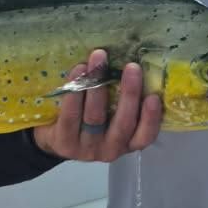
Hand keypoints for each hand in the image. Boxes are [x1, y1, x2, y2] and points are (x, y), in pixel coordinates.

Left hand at [33, 49, 162, 162]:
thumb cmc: (91, 120)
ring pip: (95, 116)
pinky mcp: (65, 142)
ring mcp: (86, 148)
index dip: (151, 119)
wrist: (54, 140)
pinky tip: (79, 69)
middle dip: (129, 94)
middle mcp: (110, 149)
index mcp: (127, 143)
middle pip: (122, 124)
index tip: (154, 96)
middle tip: (132, 67)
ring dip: (98, 84)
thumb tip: (135, 67)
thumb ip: (123, 102)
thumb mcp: (112, 117)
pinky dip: (75, 90)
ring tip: (100, 58)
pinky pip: (71, 114)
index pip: (144, 136)